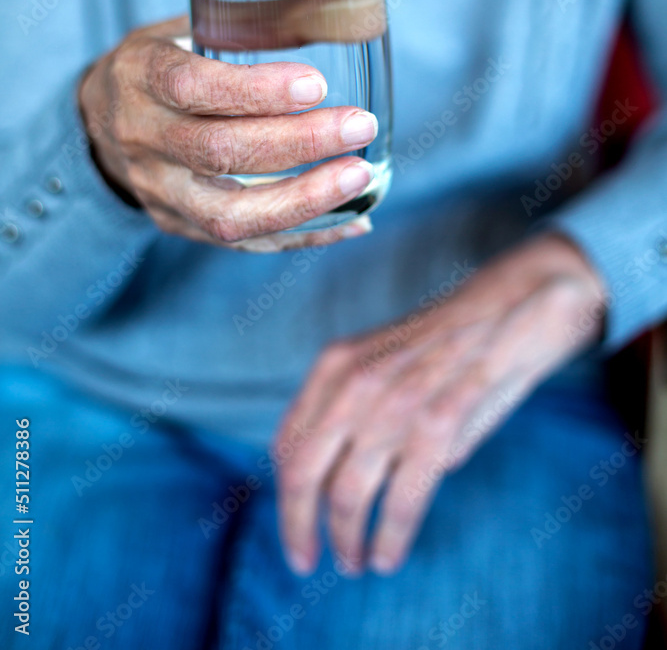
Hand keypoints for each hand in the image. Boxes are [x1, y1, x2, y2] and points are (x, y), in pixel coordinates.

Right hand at [78, 14, 377, 250]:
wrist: (99, 120)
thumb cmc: (161, 65)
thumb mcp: (181, 29)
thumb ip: (240, 27)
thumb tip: (330, 19)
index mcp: (139, 76)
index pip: (190, 86)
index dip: (253, 90)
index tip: (315, 84)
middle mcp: (142, 138)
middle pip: (218, 151)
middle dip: (298, 142)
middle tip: (359, 124)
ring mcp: (158, 190)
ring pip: (228, 214)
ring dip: (304, 199)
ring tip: (360, 176)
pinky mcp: (178, 224)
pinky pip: (243, 243)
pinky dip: (303, 236)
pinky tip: (352, 219)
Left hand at [275, 233, 605, 573]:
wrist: (508, 310)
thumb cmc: (444, 347)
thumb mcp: (379, 365)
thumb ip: (350, 417)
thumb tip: (332, 488)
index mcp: (333, 366)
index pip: (288, 444)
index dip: (286, 496)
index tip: (295, 528)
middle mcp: (353, 384)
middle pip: (305, 475)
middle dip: (299, 528)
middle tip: (307, 561)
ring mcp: (393, 404)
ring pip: (348, 494)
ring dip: (348, 540)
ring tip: (356, 562)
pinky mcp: (437, 424)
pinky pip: (402, 500)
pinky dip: (390, 538)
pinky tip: (388, 557)